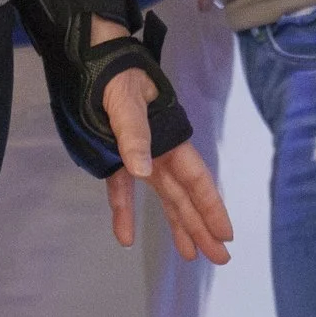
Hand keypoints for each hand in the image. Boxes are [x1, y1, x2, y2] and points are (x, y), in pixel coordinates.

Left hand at [101, 57, 232, 264]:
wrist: (90, 58)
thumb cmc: (115, 74)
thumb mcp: (125, 98)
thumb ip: (133, 132)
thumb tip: (142, 169)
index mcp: (169, 138)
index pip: (196, 180)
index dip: (211, 207)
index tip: (224, 233)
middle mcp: (159, 152)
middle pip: (185, 196)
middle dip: (201, 226)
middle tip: (219, 258)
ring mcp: (138, 157)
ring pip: (163, 198)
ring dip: (176, 225)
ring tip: (189, 254)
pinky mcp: (113, 158)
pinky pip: (121, 192)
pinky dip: (123, 213)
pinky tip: (124, 237)